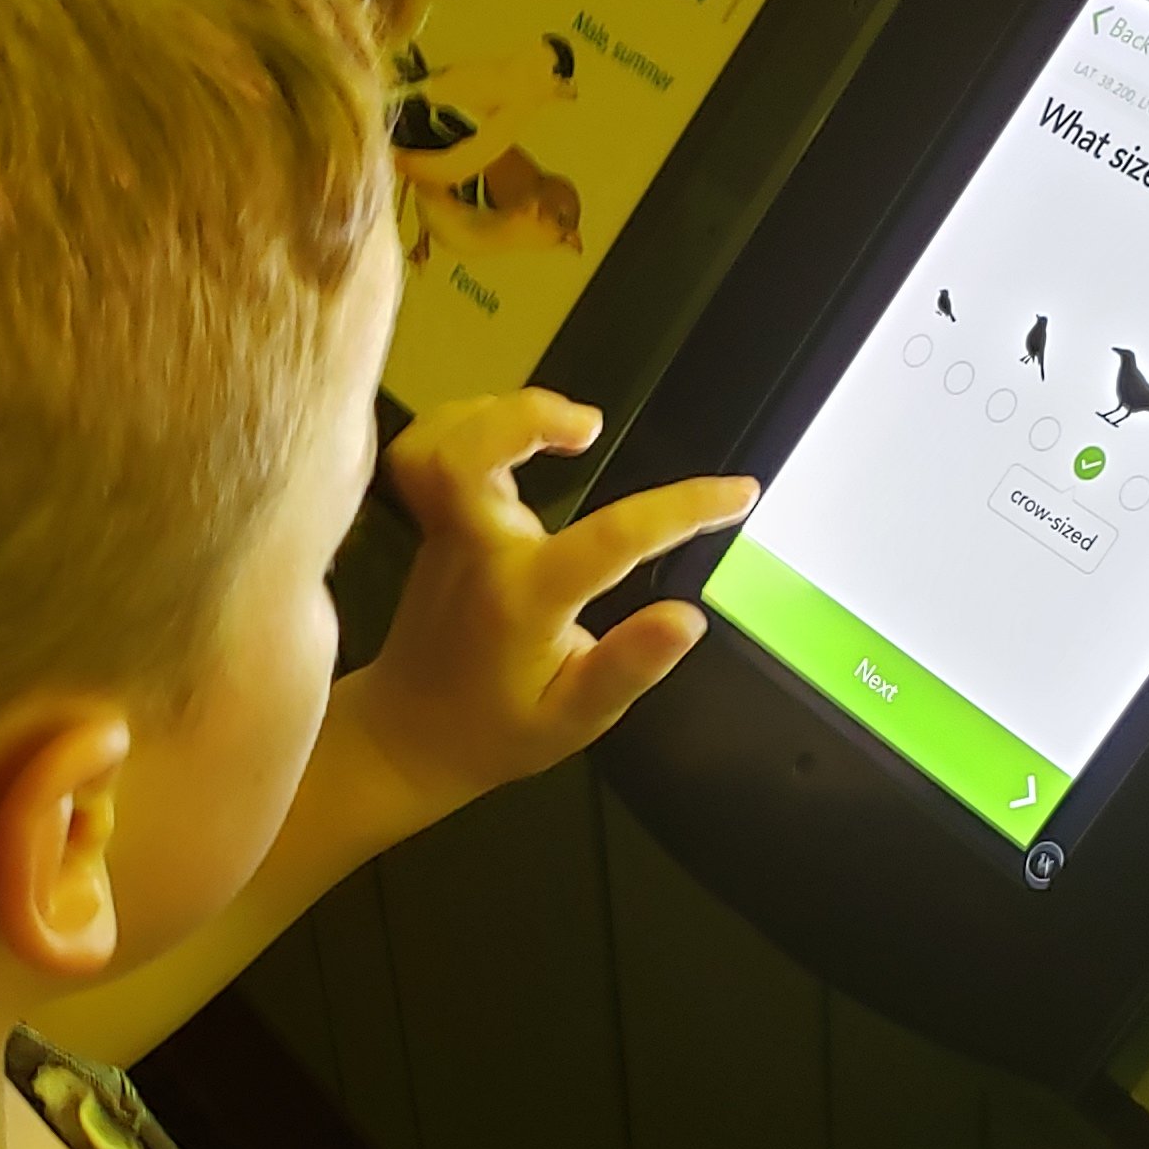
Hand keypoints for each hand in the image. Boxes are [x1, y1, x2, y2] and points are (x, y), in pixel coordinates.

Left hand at [341, 389, 755, 822]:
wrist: (409, 736)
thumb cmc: (496, 731)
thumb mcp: (575, 718)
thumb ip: (629, 666)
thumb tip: (689, 618)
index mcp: (524, 598)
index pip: (612, 537)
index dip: (684, 508)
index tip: (738, 494)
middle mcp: (478, 552)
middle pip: (469, 455)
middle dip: (528, 417)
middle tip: (590, 427)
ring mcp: (446, 531)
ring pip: (442, 443)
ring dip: (500, 412)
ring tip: (565, 428)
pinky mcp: (432, 522)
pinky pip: (431, 450)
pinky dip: (466, 422)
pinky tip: (512, 432)